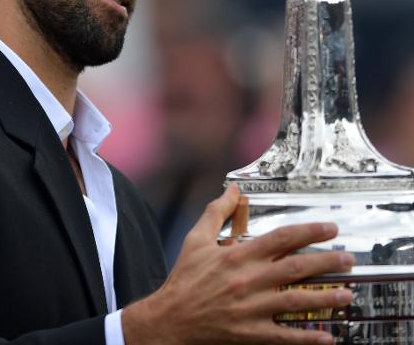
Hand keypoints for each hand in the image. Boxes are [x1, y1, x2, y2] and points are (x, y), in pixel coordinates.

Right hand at [121, 184, 353, 343]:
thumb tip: (233, 189)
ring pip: (296, 302)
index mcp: (239, 255)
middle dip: (327, 262)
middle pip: (296, 268)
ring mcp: (252, 309)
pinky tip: (327, 337)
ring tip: (347, 293)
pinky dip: (306, 338)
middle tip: (349, 259)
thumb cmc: (185, 277)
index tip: (329, 228)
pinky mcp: (251, 333)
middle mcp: (250, 280)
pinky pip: (284, 337)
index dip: (309, 231)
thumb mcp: (197, 238)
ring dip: (325, 297)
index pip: (282, 239)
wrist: (170, 318)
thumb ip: (217, 211)